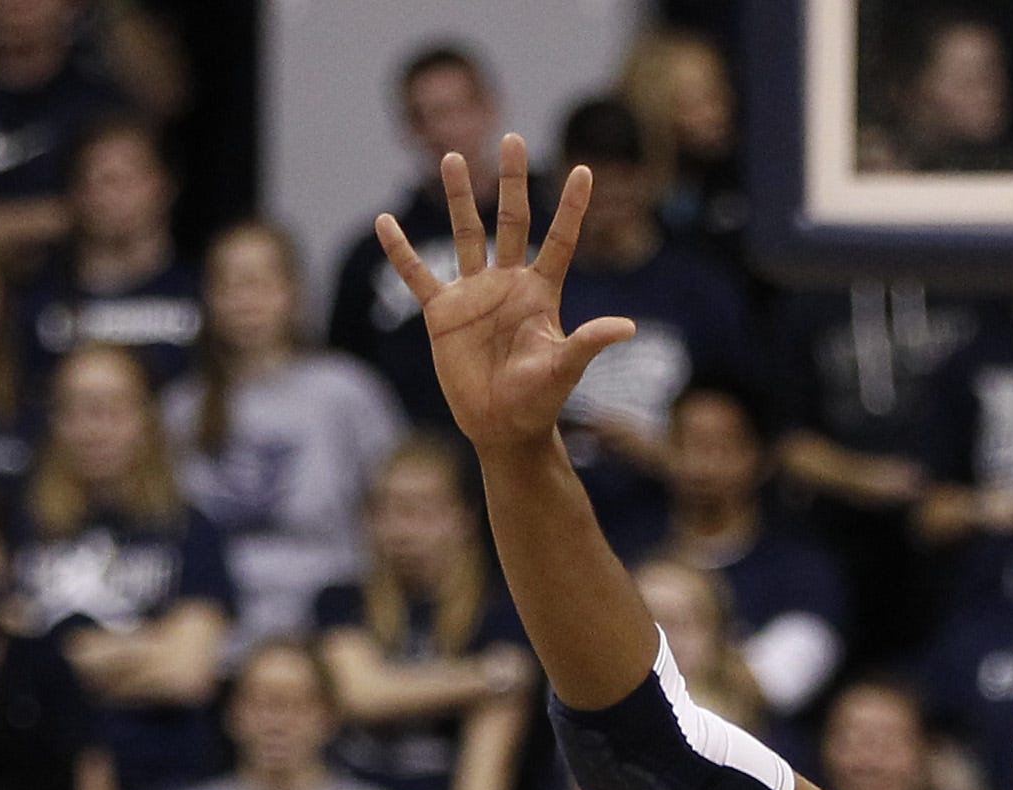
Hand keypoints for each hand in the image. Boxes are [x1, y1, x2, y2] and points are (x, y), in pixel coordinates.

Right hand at [377, 136, 641, 454]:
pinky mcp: (442, 312)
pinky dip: (401, 250)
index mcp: (541, 292)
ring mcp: (473, 294)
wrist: (502, 427)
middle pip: (511, 222)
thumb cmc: (539, 401)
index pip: (560, 240)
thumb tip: (627, 327)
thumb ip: (589, 342)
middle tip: (512, 138)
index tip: (584, 170)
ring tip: (452, 158)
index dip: (572, 208)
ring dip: (459, 197)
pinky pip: (418, 274)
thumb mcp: (564, 369)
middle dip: (511, 181)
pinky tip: (385, 221)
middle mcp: (508, 284)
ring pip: (466, 234)